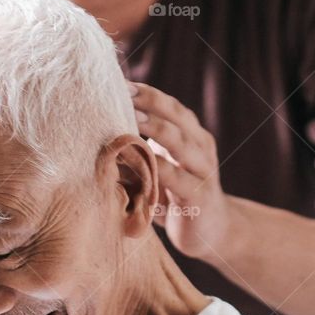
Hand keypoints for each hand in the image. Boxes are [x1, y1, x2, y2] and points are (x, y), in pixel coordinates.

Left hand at [128, 81, 232, 261]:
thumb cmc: (177, 194)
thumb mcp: (165, 165)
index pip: (172, 106)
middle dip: (151, 102)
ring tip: (133, 119)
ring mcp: (203, 171)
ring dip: (156, 129)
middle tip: (125, 94)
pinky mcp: (199, 196)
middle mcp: (201, 147)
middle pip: (178, 117)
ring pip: (181, 143)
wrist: (213, 231)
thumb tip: (101, 128)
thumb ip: (145, 147)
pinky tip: (140, 163)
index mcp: (192, 135)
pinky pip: (178, 178)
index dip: (148, 93)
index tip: (121, 83)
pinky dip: (158, 169)